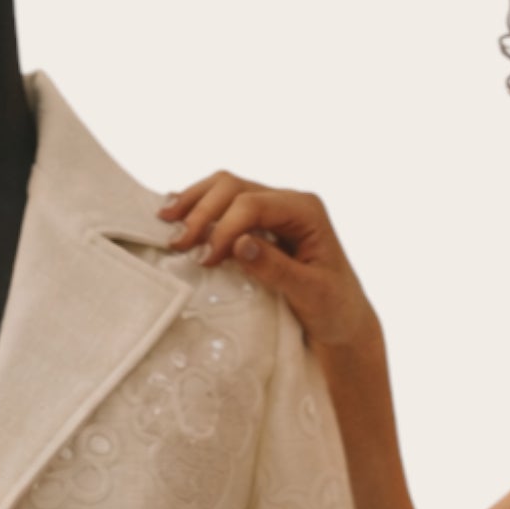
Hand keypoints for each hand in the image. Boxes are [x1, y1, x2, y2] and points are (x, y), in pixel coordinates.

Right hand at [158, 173, 378, 351]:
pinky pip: (226, 204)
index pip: (253, 204)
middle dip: (202, 212)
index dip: (223, 228)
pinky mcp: (261, 223)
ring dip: (195, 202)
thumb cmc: (334, 309)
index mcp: (306, 211)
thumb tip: (239, 244)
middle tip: (178, 244)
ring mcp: (274, 210)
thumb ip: (276, 268)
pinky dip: (200, 208)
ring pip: (226, 188)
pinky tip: (178, 214)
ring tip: (166, 219)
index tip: (205, 261)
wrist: (343, 321)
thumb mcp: (310, 293)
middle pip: (234, 187)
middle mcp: (289, 203)